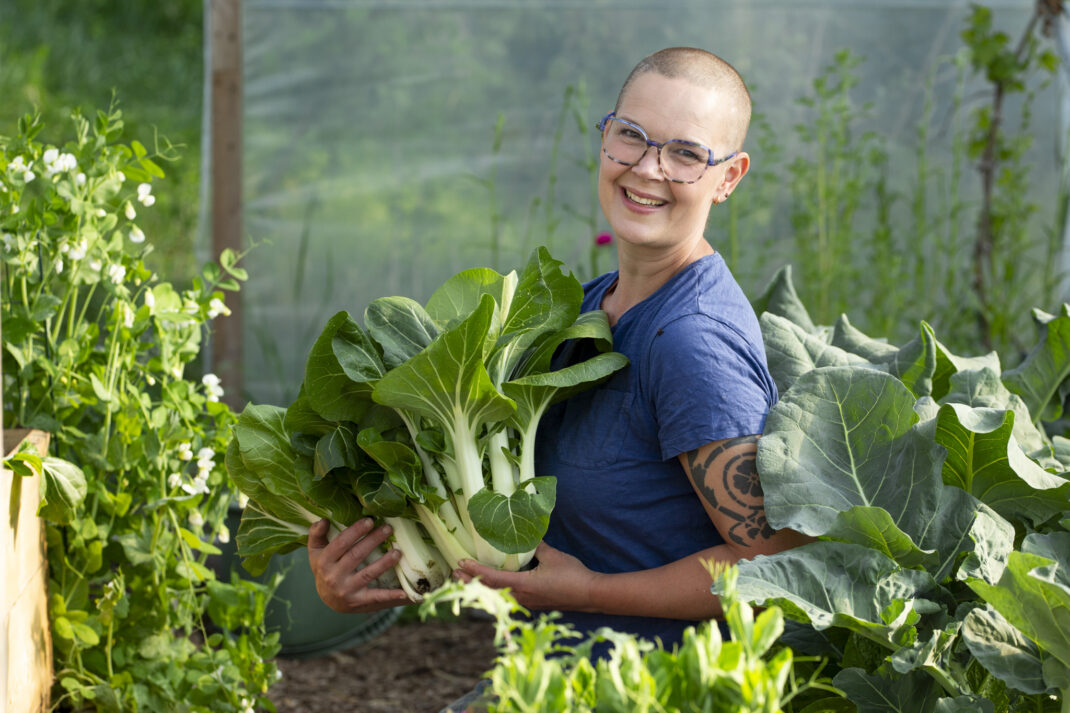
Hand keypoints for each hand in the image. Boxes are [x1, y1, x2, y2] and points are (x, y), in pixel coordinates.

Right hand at [307, 518, 410, 612]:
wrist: (326, 599)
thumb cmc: (325, 568)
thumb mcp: (315, 551)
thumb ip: (316, 534)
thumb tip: (324, 519)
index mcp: (324, 561)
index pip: (340, 543)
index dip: (355, 531)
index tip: (370, 520)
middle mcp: (334, 577)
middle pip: (356, 555)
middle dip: (373, 540)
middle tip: (389, 528)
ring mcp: (346, 590)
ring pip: (368, 574)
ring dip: (384, 563)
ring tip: (398, 552)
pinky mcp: (358, 602)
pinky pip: (376, 597)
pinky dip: (391, 595)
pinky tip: (405, 592)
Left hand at [454, 542, 601, 612]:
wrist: (590, 595)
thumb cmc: (572, 575)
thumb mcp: (552, 555)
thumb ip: (535, 546)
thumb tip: (524, 533)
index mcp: (523, 585)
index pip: (491, 578)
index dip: (474, 570)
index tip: (460, 562)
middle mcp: (520, 598)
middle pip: (488, 591)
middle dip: (469, 581)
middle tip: (454, 572)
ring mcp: (525, 603)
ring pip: (495, 597)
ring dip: (479, 588)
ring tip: (465, 580)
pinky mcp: (531, 604)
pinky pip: (506, 599)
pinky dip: (492, 593)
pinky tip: (489, 588)